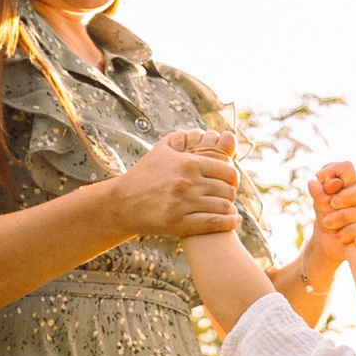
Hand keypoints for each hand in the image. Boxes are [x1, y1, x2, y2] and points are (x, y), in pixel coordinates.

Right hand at [115, 126, 240, 241]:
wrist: (121, 203)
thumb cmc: (143, 175)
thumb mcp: (160, 151)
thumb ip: (179, 139)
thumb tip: (196, 132)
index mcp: (188, 164)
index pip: (227, 171)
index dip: (233, 178)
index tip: (230, 183)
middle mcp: (189, 183)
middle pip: (228, 190)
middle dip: (230, 195)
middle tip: (227, 198)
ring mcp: (184, 204)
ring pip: (223, 207)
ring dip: (229, 209)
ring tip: (229, 210)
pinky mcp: (179, 223)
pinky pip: (213, 223)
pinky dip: (228, 223)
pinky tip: (233, 221)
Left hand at [305, 160, 355, 262]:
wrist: (333, 240)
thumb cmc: (332, 212)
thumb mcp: (323, 199)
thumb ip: (320, 188)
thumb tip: (316, 182)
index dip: (354, 194)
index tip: (333, 202)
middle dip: (349, 215)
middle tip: (327, 221)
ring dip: (354, 229)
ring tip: (337, 235)